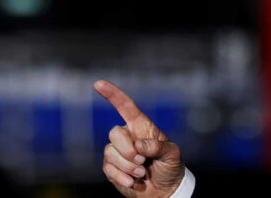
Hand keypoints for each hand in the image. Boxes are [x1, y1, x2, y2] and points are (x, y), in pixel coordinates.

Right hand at [94, 79, 184, 197]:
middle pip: (115, 133)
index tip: (99, 83)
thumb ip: (158, 147)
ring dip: (128, 166)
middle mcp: (128, 136)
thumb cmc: (170, 167)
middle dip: (128, 150)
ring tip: (142, 172)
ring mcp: (118, 152)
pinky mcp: (112, 168)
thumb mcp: (172, 154)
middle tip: (143, 161)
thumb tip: (139, 145)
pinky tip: (133, 181)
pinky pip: (108, 168)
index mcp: (142, 127)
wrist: (165, 190)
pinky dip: (122, 176)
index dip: (113, 94)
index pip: (126, 107)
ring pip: (110, 152)